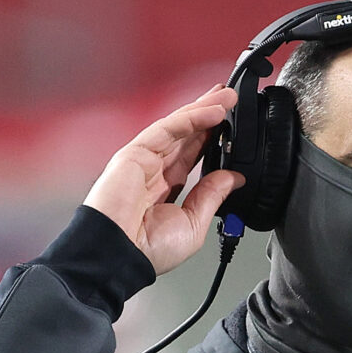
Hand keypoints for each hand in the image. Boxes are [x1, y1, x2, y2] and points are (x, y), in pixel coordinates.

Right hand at [84, 87, 243, 275]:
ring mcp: (143, 160)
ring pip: (177, 127)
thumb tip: (232, 178)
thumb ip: (211, 197)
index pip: (192, 157)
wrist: (119, 255)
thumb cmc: (146, 251)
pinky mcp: (135, 152)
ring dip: (203, 110)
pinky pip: (168, 129)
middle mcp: (153, 172)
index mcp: (165, 190)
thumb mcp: (193, 225)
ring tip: (227, 97)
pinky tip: (213, 110)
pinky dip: (191, 118)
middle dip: (208, 116)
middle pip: (185, 136)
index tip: (231, 127)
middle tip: (231, 100)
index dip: (211, 139)